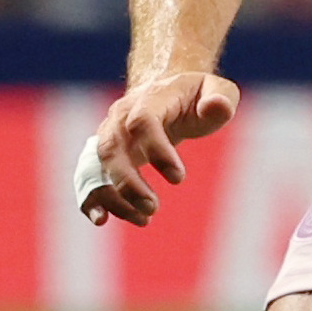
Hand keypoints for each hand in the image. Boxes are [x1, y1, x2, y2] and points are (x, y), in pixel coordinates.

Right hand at [79, 71, 242, 225]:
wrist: (167, 92)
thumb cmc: (196, 96)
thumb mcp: (217, 90)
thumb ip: (221, 98)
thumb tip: (217, 107)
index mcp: (149, 99)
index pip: (143, 121)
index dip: (157, 150)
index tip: (179, 178)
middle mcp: (121, 116)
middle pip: (113, 147)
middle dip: (129, 182)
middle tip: (153, 208)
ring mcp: (109, 134)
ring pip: (100, 166)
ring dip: (115, 195)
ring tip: (143, 219)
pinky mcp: (106, 155)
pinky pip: (90, 176)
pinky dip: (91, 198)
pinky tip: (101, 219)